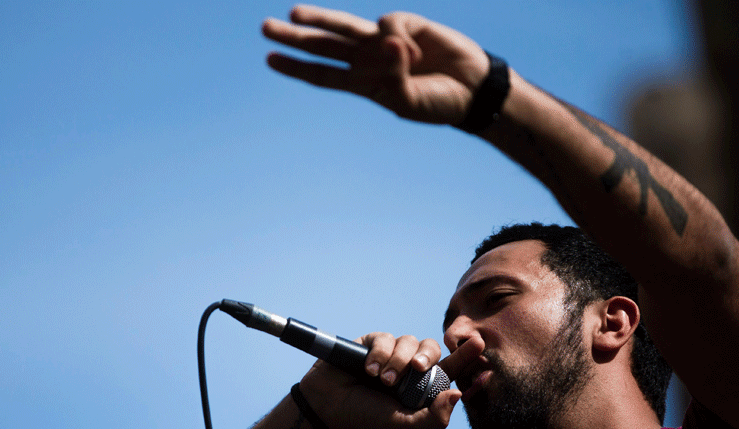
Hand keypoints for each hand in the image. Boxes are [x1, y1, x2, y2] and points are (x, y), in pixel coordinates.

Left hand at [262, 5, 489, 123]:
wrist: (473, 89)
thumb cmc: (440, 103)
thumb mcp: (410, 102)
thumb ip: (393, 77)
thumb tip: (385, 41)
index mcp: (363, 83)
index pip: (323, 74)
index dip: (296, 67)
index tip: (269, 59)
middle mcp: (367, 59)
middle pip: (323, 45)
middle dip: (294, 37)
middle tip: (265, 28)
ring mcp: (384, 39)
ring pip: (342, 25)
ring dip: (317, 19)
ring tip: (293, 14)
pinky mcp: (405, 23)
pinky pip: (388, 25)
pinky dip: (398, 39)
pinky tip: (417, 53)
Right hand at [298, 332, 484, 428]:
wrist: (330, 405)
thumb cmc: (368, 416)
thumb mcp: (405, 424)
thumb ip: (434, 416)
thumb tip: (458, 394)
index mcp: (424, 385)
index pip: (451, 368)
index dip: (467, 357)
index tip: (480, 345)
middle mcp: (411, 366)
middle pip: (433, 348)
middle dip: (428, 356)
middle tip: (416, 369)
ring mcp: (393, 353)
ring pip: (409, 342)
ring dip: (397, 361)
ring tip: (381, 380)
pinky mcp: (374, 342)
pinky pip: (386, 338)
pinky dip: (379, 354)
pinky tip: (368, 369)